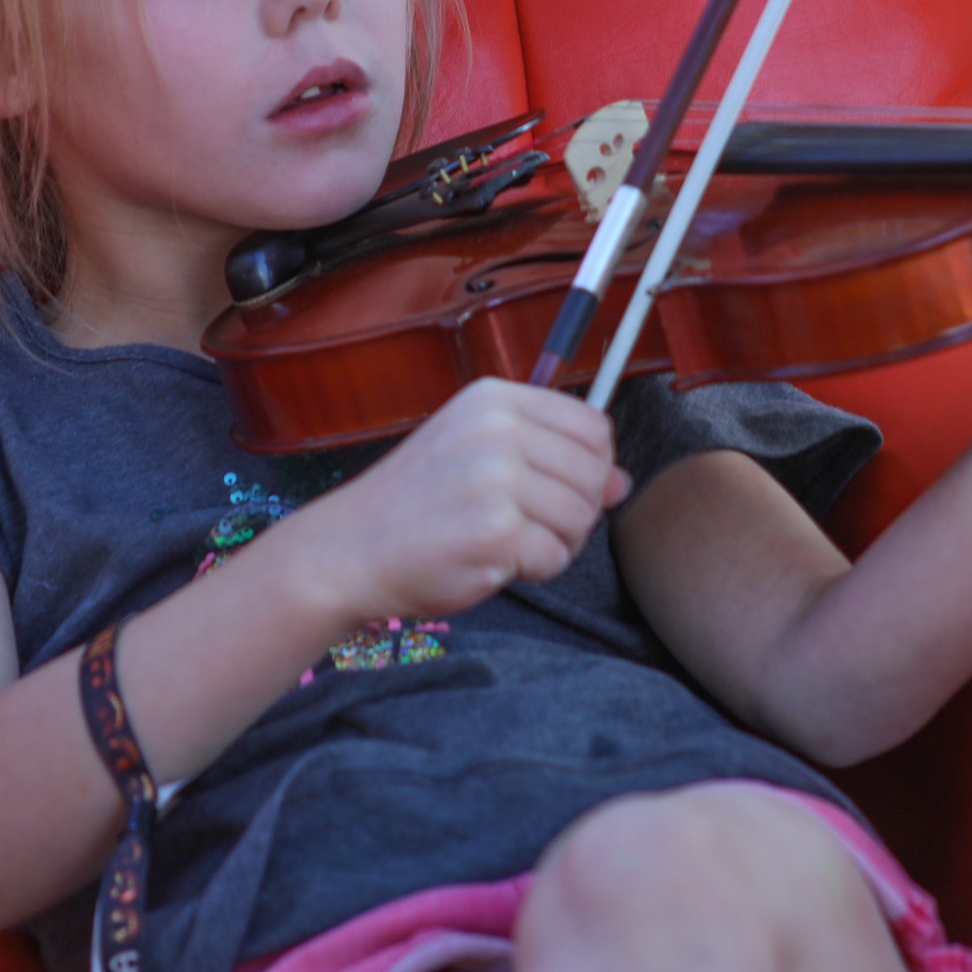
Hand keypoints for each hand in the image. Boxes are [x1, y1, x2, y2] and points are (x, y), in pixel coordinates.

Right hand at [291, 377, 629, 621]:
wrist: (349, 549)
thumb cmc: (417, 504)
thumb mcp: (479, 456)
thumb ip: (552, 459)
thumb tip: (621, 482)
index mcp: (495, 400)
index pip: (593, 426)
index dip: (593, 466)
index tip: (559, 488)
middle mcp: (497, 431)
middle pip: (595, 474)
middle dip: (574, 512)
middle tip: (525, 525)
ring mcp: (496, 481)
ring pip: (581, 518)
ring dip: (554, 544)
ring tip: (505, 542)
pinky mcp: (495, 533)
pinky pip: (555, 558)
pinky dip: (532, 570)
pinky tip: (491, 561)